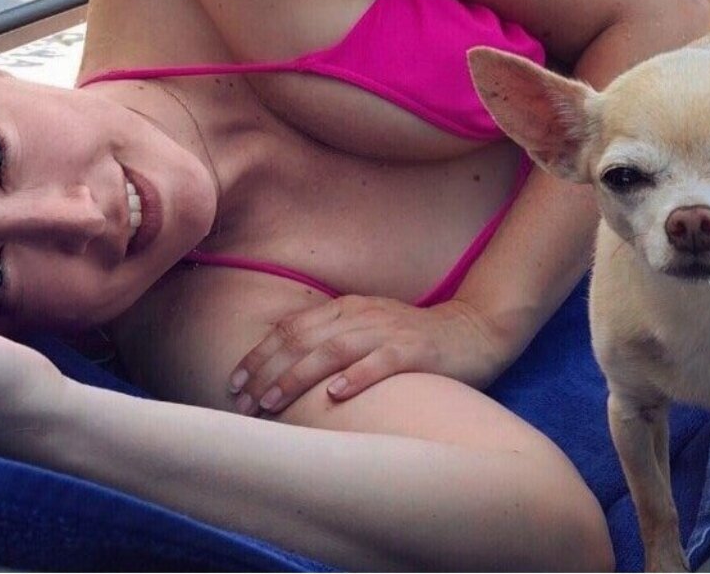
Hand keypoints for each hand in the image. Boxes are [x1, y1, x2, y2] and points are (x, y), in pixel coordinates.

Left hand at [228, 294, 508, 414]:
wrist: (475, 331)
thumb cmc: (415, 340)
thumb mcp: (368, 331)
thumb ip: (333, 341)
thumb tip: (285, 368)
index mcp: (347, 309)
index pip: (291, 328)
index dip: (259, 354)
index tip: (233, 383)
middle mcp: (363, 315)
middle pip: (304, 339)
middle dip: (267, 370)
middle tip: (243, 402)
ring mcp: (390, 331)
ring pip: (334, 350)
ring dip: (298, 376)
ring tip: (273, 402)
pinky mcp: (417, 350)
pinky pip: (383, 361)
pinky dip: (357, 376)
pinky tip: (336, 394)